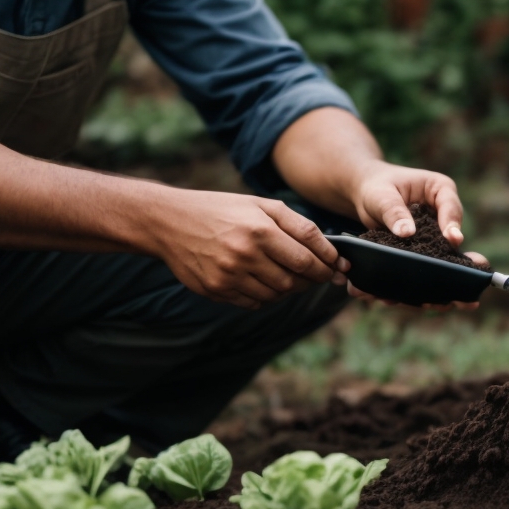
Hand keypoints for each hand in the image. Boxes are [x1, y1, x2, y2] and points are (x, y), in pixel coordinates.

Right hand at [141, 189, 346, 309]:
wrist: (170, 222)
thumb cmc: (221, 209)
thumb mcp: (261, 205)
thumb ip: (298, 225)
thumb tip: (330, 253)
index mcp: (260, 230)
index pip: (308, 260)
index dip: (328, 267)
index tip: (338, 268)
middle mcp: (245, 256)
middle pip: (295, 281)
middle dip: (311, 279)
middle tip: (314, 272)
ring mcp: (229, 276)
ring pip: (276, 295)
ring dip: (288, 287)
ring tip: (283, 271)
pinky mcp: (217, 291)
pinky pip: (254, 302)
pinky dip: (265, 294)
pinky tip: (259, 277)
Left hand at [345, 161, 482, 310]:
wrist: (365, 194)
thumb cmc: (376, 187)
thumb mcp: (382, 196)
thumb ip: (394, 212)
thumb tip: (407, 233)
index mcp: (440, 190)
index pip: (451, 207)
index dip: (453, 225)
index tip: (453, 240)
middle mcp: (442, 215)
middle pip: (453, 241)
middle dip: (457, 265)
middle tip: (463, 282)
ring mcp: (435, 236)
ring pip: (441, 261)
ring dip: (439, 282)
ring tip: (440, 301)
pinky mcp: (422, 252)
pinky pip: (424, 268)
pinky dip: (418, 285)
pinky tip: (415, 302)